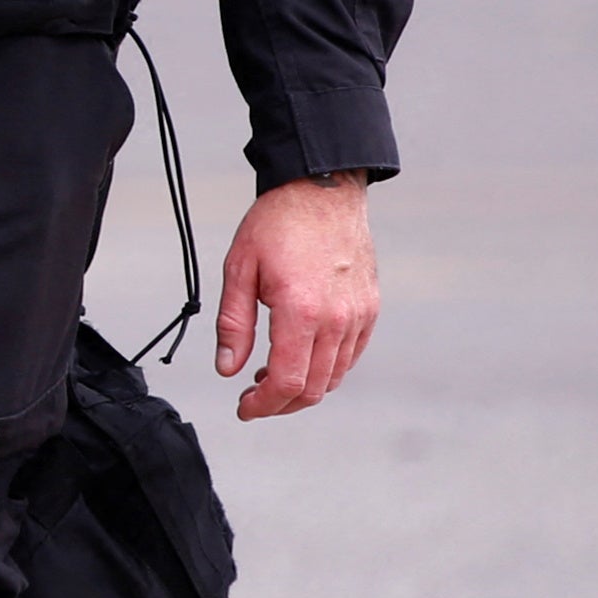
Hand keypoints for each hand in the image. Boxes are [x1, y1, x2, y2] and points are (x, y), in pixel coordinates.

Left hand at [215, 173, 377, 418]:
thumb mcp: (239, 268)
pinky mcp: (370, 310)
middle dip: (280, 403)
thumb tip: (227, 368)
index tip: (244, 407)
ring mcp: (359, 317)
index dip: (263, 404)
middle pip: (313, 388)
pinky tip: (299, 356)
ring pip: (334, 377)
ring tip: (269, 372)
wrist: (322, 191)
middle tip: (252, 397)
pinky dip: (325, 369)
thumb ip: (233, 324)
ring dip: (302, 387)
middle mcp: (337, 320)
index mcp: (301, 311)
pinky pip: (350, 356)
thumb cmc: (277, 224)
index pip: (287, 381)